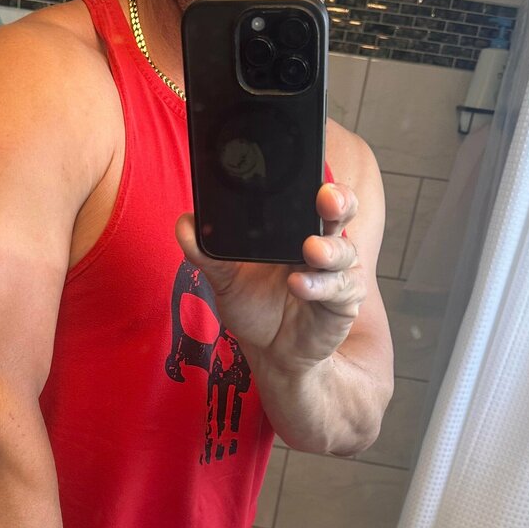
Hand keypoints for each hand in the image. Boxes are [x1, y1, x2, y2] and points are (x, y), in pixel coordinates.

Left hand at [175, 183, 364, 367]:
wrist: (271, 353)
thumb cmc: (255, 308)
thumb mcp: (225, 279)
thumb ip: (206, 253)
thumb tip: (184, 224)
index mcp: (295, 229)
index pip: (310, 195)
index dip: (314, 182)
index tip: (304, 174)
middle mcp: (322, 243)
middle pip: (340, 211)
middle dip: (338, 200)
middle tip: (325, 198)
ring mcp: (336, 272)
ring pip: (343, 250)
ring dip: (328, 249)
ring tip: (311, 251)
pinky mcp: (344, 301)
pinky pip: (340, 288)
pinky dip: (320, 286)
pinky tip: (299, 286)